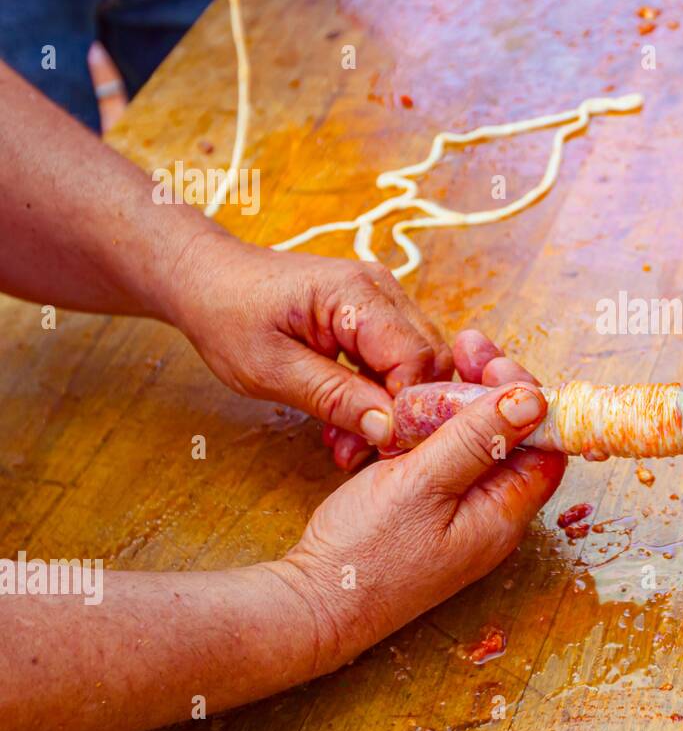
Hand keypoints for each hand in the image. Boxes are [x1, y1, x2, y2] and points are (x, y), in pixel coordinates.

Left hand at [167, 236, 451, 465]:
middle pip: (429, 359)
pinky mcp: (374, 314)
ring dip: (389, 409)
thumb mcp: (271, 369)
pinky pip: (396, 360)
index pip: (416, 357)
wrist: (207, 279)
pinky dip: (377, 395)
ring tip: (346, 444)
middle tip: (365, 452)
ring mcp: (382, 299)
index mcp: (356, 293)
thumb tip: (388, 428)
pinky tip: (347, 422)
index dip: (408, 408)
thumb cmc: (227, 315)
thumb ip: (334, 397)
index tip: (382, 446)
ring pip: (417, 364)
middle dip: (404, 412)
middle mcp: (382, 289)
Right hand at [272, 378, 565, 667]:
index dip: (528, 396)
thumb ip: (478, 439)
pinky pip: (450, 463)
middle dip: (493, 391)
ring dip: (461, 407)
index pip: (544, 443)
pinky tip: (412, 413)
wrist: (312, 606)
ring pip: (480, 447)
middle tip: (463, 351)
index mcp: (504, 514)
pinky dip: (437, 431)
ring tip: (431, 375)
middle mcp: (493, 517)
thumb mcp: (423, 483)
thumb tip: (534, 399)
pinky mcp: (432, 516)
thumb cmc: (365, 552)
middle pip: (515, 440)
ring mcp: (463, 518)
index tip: (492, 362)